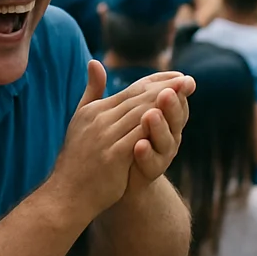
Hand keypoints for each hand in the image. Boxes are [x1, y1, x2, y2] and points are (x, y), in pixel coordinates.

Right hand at [50, 63, 191, 219]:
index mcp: (95, 110)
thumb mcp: (81, 119)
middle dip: (166, 88)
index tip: (178, 76)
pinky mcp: (113, 156)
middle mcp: (99, 119)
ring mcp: (105, 137)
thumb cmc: (78, 159)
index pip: (131, 90)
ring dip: (165, 104)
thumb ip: (91, 91)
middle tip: (189, 80)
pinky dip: (155, 128)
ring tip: (185, 95)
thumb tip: (95, 62)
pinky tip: (173, 124)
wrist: (67, 194)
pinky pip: (138, 137)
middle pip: (139, 99)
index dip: (156, 82)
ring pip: (141, 114)